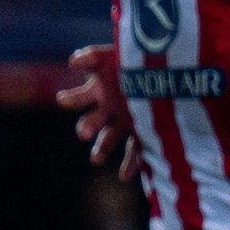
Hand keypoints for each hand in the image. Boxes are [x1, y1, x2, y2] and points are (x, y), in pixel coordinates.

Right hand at [57, 43, 135, 177]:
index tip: (63, 99)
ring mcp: (124, 123)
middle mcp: (107, 109)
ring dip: (101, 149)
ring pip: (108, 139)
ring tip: (96, 159)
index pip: (79, 96)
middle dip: (87, 127)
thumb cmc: (139, 58)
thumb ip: (97, 55)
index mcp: (98, 90)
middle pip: (91, 121)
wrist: (166, 66)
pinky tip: (123, 176)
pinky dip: (129, 165)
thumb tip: (73, 61)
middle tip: (84, 133)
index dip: (71, 98)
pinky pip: (134, 152)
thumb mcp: (121, 52)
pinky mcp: (143, 134)